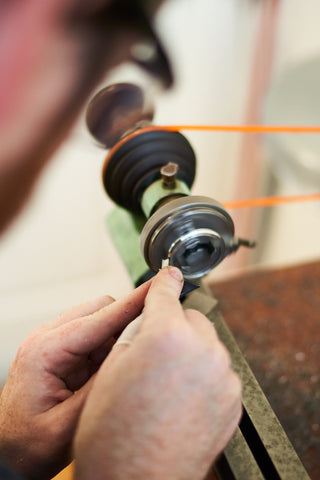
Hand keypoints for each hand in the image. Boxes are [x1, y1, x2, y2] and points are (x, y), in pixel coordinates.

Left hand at [0, 280, 150, 479]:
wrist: (7, 454)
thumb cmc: (27, 445)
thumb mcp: (68, 424)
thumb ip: (102, 385)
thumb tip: (134, 354)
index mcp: (44, 351)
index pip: (100, 317)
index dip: (134, 302)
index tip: (159, 286)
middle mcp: (46, 338)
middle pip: (100, 308)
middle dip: (129, 317)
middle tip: (154, 334)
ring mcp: (52, 343)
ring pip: (99, 320)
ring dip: (119, 334)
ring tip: (133, 359)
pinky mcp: (60, 352)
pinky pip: (93, 337)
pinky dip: (109, 347)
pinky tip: (115, 368)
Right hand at [74, 267, 241, 479]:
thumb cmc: (116, 434)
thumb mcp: (111, 369)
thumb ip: (136, 332)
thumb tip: (149, 320)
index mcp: (167, 336)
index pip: (167, 293)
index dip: (164, 282)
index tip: (170, 275)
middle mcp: (201, 350)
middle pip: (191, 318)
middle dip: (174, 326)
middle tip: (155, 352)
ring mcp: (222, 376)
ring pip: (207, 345)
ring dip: (190, 352)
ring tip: (167, 382)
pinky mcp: (232, 399)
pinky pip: (218, 372)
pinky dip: (203, 376)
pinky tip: (182, 397)